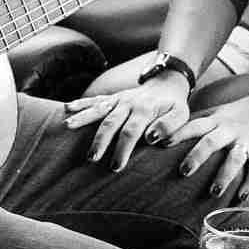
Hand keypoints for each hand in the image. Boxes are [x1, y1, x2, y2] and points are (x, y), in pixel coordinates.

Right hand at [62, 74, 190, 170]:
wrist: (167, 82)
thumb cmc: (174, 105)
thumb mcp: (181, 115)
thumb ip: (169, 126)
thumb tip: (152, 138)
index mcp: (145, 110)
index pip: (131, 131)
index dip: (123, 148)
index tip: (116, 166)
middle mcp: (128, 103)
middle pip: (111, 122)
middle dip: (100, 140)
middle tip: (91, 158)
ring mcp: (118, 100)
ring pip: (98, 109)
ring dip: (83, 118)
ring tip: (68, 127)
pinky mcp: (112, 98)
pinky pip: (95, 100)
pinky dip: (81, 103)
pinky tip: (67, 109)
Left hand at [167, 92, 248, 202]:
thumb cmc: (238, 113)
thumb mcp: (216, 114)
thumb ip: (196, 123)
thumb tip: (166, 135)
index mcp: (216, 121)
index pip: (192, 125)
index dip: (175, 132)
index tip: (157, 141)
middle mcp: (229, 130)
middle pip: (211, 142)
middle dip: (197, 157)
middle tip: (183, 172)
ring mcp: (247, 141)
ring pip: (234, 159)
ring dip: (224, 176)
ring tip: (213, 192)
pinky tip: (240, 198)